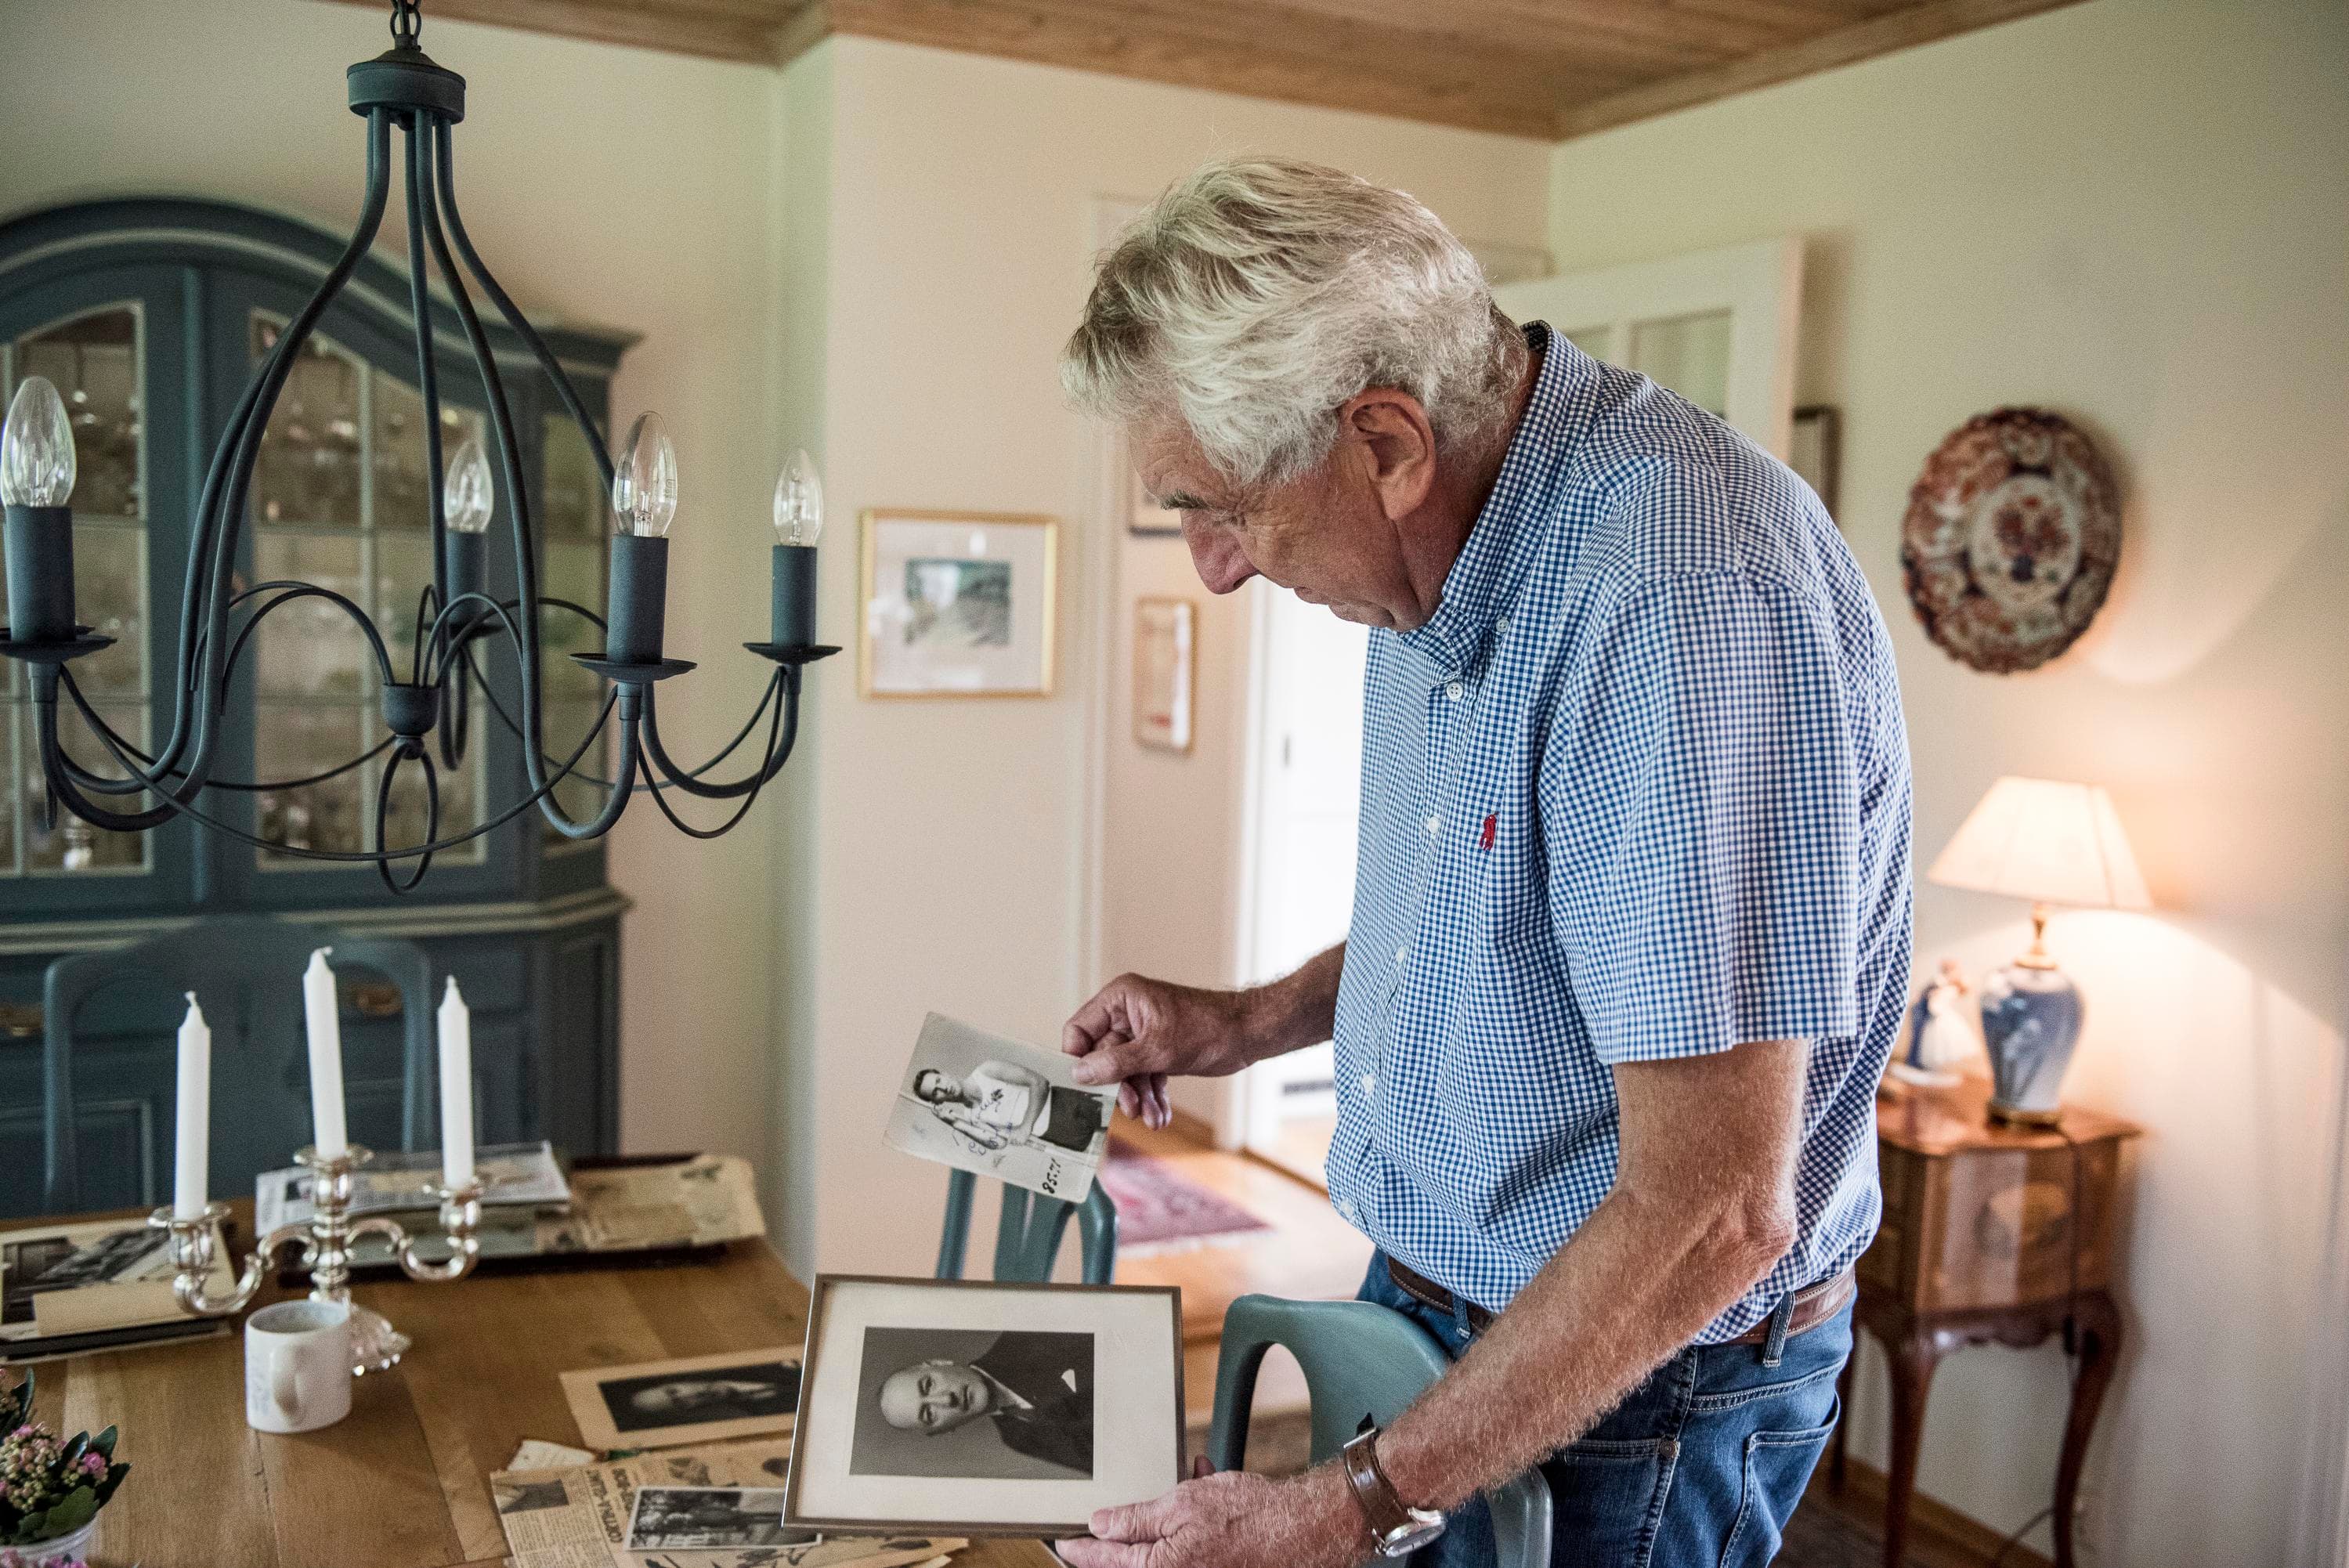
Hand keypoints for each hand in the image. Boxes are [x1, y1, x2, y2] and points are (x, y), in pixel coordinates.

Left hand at [1057, 1460, 1367, 1567]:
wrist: (1301, 1528)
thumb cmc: (1249, 1517)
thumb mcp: (1181, 1504)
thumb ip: (1135, 1519)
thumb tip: (1099, 1526)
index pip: (1105, 1560)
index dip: (1080, 1548)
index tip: (1063, 1542)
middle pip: (1134, 1559)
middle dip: (1130, 1530)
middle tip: (1119, 1513)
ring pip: (1165, 1547)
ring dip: (1167, 1517)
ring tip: (1184, 1484)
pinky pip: (1191, 1547)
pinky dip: (1192, 1523)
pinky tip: (1206, 1486)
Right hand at [1061, 974, 1264, 1129]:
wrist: (1248, 1034)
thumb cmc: (1207, 1028)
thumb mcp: (1156, 1050)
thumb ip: (1114, 1063)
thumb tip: (1079, 1074)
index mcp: (1120, 999)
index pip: (1080, 1029)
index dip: (1078, 1058)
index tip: (1082, 1087)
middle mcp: (1127, 1014)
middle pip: (1103, 1056)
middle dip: (1119, 1086)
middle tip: (1129, 1109)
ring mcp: (1143, 1033)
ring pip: (1125, 1071)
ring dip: (1139, 1097)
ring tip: (1153, 1118)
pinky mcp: (1158, 1050)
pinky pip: (1144, 1076)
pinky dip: (1152, 1096)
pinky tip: (1162, 1114)